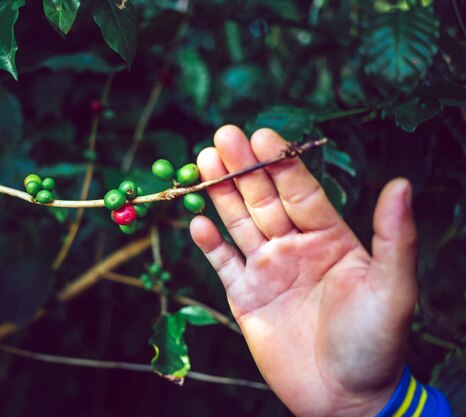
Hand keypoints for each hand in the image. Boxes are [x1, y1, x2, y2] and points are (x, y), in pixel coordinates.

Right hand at [190, 127, 416, 416]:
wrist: (343, 397)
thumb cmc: (375, 343)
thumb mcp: (392, 288)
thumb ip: (393, 236)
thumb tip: (402, 183)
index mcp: (329, 238)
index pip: (300, 192)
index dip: (280, 165)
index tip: (262, 135)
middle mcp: (294, 247)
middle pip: (263, 200)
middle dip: (243, 168)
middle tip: (223, 136)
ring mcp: (267, 269)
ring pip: (239, 223)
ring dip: (221, 194)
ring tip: (204, 162)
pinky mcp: (245, 296)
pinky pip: (223, 264)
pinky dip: (210, 244)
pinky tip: (197, 221)